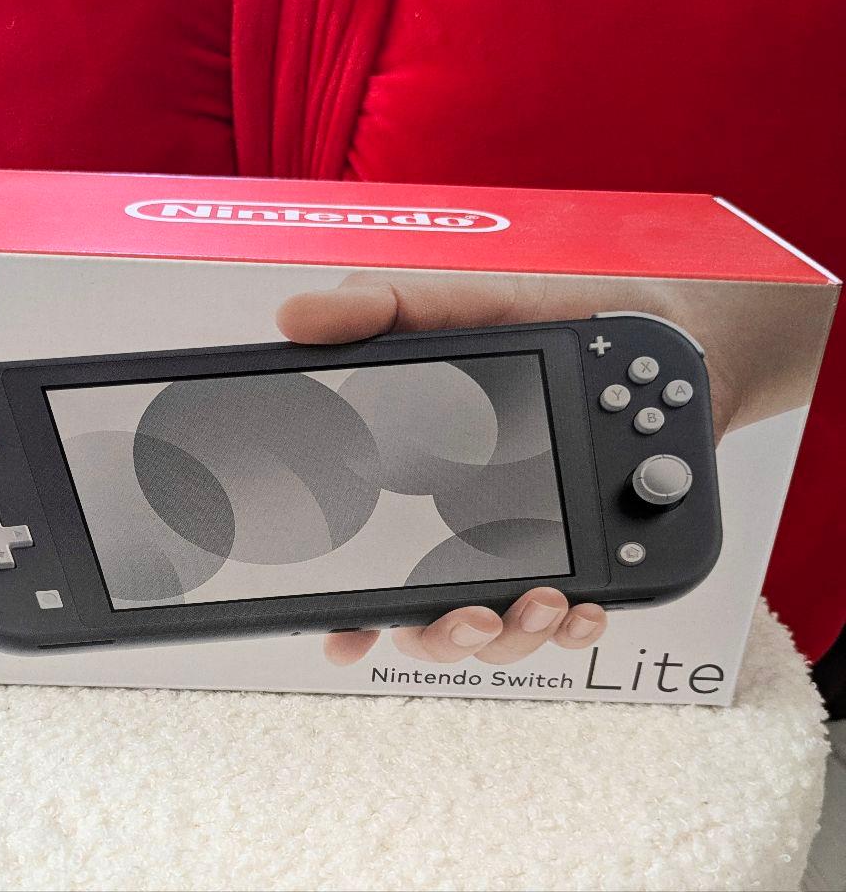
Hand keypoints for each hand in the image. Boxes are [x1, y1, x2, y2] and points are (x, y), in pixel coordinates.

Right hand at [277, 270, 820, 665]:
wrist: (654, 341)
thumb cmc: (547, 322)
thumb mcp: (457, 306)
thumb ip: (379, 311)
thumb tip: (290, 319)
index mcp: (417, 479)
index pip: (367, 561)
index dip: (349, 611)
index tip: (343, 634)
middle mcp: (464, 529)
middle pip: (430, 619)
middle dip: (442, 637)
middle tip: (468, 616)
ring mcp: (527, 550)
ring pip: (498, 633)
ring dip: (510, 638)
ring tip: (538, 603)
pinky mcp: (590, 560)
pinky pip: (570, 619)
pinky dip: (572, 628)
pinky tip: (582, 607)